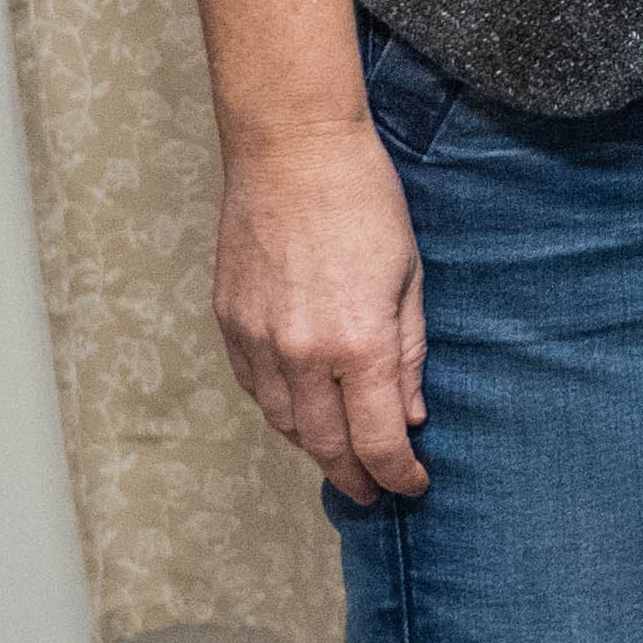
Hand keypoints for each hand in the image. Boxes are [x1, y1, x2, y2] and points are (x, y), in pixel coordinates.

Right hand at [216, 124, 429, 496]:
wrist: (292, 149)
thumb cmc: (365, 202)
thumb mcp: (410, 277)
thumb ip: (408, 354)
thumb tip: (409, 416)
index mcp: (358, 343)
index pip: (377, 440)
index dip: (398, 475)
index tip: (413, 485)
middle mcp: (302, 354)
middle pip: (325, 446)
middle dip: (354, 477)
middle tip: (374, 492)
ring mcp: (258, 341)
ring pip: (284, 423)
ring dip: (315, 449)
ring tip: (341, 458)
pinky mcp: (229, 323)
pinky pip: (254, 388)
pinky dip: (280, 410)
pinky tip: (301, 412)